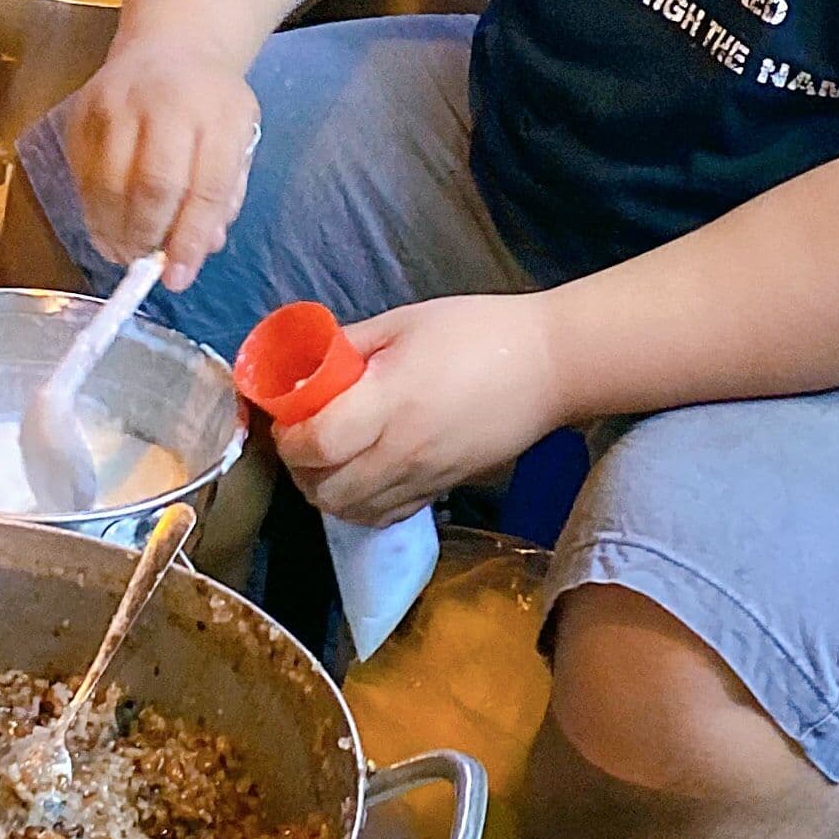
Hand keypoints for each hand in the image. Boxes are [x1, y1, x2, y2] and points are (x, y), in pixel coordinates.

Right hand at [59, 42, 260, 290]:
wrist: (172, 45)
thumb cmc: (210, 105)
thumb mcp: (237, 141)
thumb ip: (223, 197)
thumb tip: (198, 251)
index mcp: (220, 113)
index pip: (207, 186)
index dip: (189, 238)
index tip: (178, 278)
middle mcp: (167, 102)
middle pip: (152, 184)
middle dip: (146, 236)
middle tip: (143, 265)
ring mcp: (118, 102)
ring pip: (108, 182)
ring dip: (112, 230)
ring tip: (122, 253)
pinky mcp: (83, 110)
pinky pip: (81, 172)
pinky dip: (91, 209)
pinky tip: (104, 225)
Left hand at [278, 294, 566, 525]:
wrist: (549, 366)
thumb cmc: (478, 332)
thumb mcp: (404, 321)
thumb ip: (350, 345)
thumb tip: (305, 364)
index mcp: (389, 402)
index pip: (318, 445)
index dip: (289, 440)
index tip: (288, 420)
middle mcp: (403, 451)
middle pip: (326, 491)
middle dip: (300, 471)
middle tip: (302, 440)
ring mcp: (425, 477)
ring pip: (351, 514)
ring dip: (326, 493)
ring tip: (328, 461)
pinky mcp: (444, 490)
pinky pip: (386, 517)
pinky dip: (361, 506)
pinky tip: (363, 475)